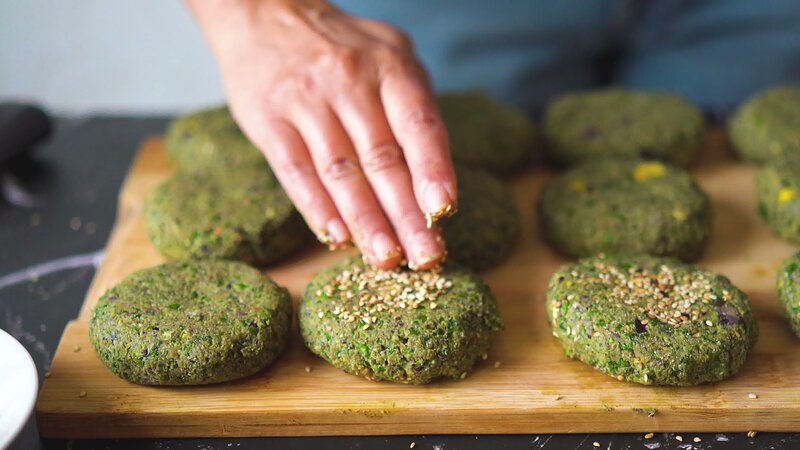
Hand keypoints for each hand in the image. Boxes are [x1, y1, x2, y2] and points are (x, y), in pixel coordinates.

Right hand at [187, 0, 456, 269]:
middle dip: (406, 215)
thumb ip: (412, 111)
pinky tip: (336, 235)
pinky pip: (296, 171)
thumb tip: (432, 185)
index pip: (418, 125)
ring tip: (386, 258)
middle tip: (425, 256)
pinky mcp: (269, 120)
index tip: (444, 210)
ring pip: (341, 172)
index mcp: (391, 67)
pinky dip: (317, 207)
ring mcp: (307, 101)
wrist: (265, 12)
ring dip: (366, 221)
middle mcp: (350, 82)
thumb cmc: (342, 48)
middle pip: (383, 160)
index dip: (433, 169)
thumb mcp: (389, 57)